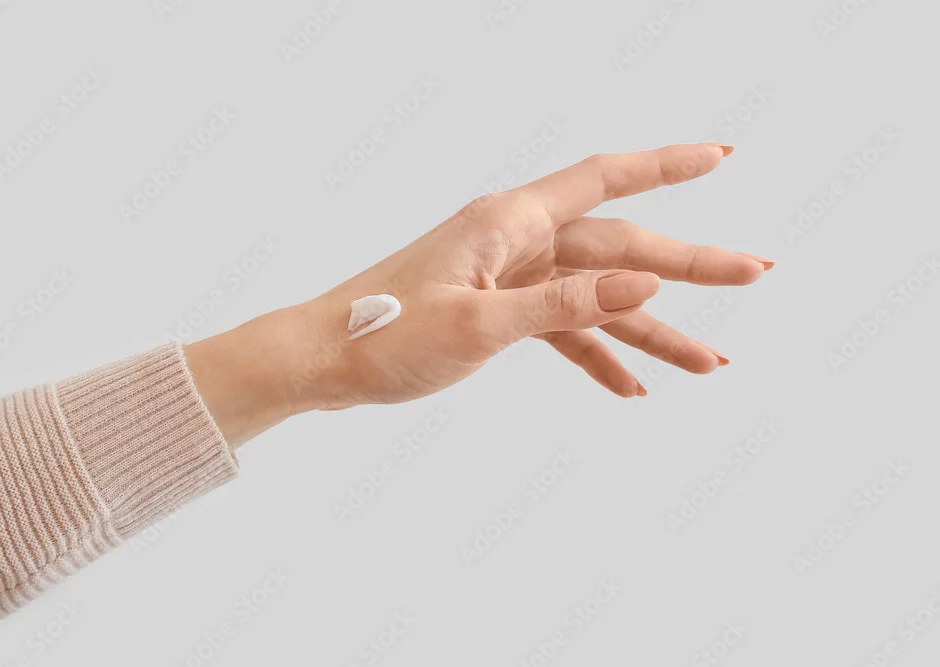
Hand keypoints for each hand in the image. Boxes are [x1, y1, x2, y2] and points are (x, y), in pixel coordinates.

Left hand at [186, 143, 772, 446]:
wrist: (322, 362)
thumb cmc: (384, 336)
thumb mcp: (481, 326)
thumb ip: (566, 304)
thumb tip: (646, 283)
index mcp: (509, 223)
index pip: (604, 180)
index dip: (666, 166)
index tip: (721, 157)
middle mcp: (515, 242)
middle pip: (617, 247)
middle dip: (687, 265)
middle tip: (756, 273)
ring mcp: (508, 278)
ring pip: (596, 297)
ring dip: (649, 330)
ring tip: (710, 363)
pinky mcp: (496, 312)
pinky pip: (561, 329)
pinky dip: (594, 357)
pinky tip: (630, 387)